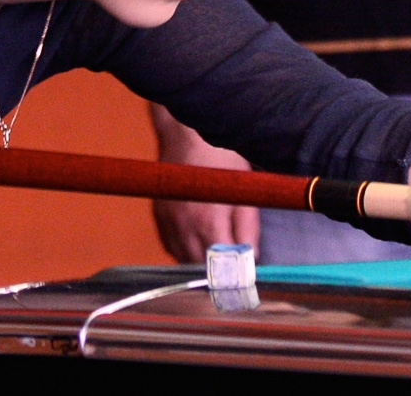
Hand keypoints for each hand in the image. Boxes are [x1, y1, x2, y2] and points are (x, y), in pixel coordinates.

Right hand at [150, 105, 257, 264]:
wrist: (186, 134)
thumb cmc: (220, 158)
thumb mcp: (242, 190)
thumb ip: (248, 227)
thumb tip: (253, 257)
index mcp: (208, 221)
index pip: (221, 266)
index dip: (235, 275)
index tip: (245, 276)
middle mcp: (183, 227)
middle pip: (200, 269)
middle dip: (219, 272)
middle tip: (235, 268)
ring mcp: (167, 222)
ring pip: (183, 260)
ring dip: (201, 263)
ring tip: (218, 254)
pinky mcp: (158, 217)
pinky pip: (171, 246)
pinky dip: (185, 251)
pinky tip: (199, 241)